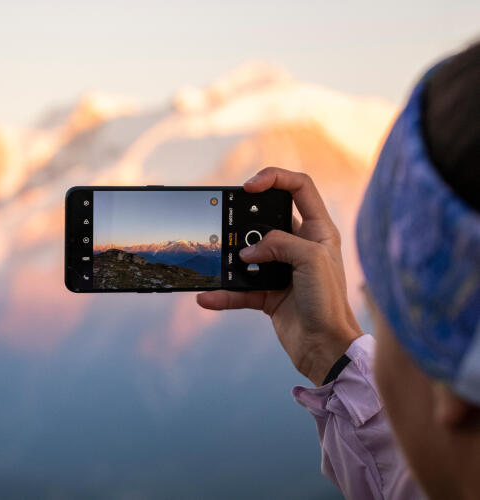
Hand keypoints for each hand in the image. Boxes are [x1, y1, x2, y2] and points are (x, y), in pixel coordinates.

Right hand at [196, 167, 361, 385]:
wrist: (325, 348)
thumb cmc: (328, 301)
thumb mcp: (310, 260)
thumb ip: (279, 244)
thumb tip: (248, 252)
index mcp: (317, 230)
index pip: (299, 188)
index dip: (275, 178)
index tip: (249, 187)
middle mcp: (300, 246)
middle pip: (267, 219)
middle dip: (245, 220)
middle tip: (227, 223)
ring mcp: (282, 269)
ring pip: (250, 255)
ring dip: (231, 259)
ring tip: (217, 262)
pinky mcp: (269, 293)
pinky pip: (241, 288)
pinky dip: (225, 293)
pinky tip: (208, 297)